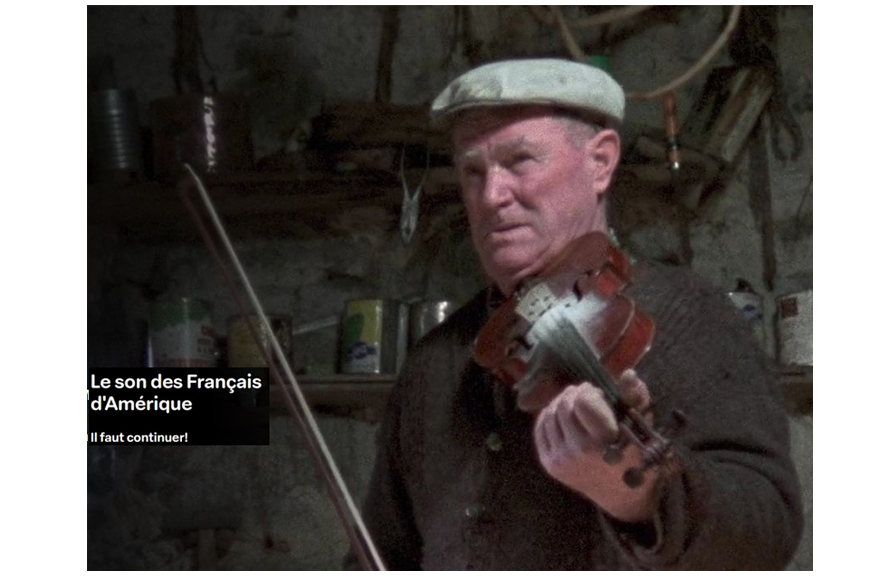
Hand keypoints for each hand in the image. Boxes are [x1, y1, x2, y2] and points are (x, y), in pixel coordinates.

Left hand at [533, 369, 659, 522]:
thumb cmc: (635, 455)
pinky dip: (548, 416)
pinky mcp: (550, 465)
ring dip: (561, 402)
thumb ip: (636, 397)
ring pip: (550, 415)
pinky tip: (560, 414)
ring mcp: (561, 459)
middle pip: (564, 405)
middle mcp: (579, 451)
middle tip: (585, 394)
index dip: (588, 391)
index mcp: (604, 441)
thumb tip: (628, 373)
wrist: (621, 496)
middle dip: (574, 394)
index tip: (597, 392)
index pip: (582, 401)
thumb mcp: (642, 427)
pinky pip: (541, 430)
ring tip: (574, 403)